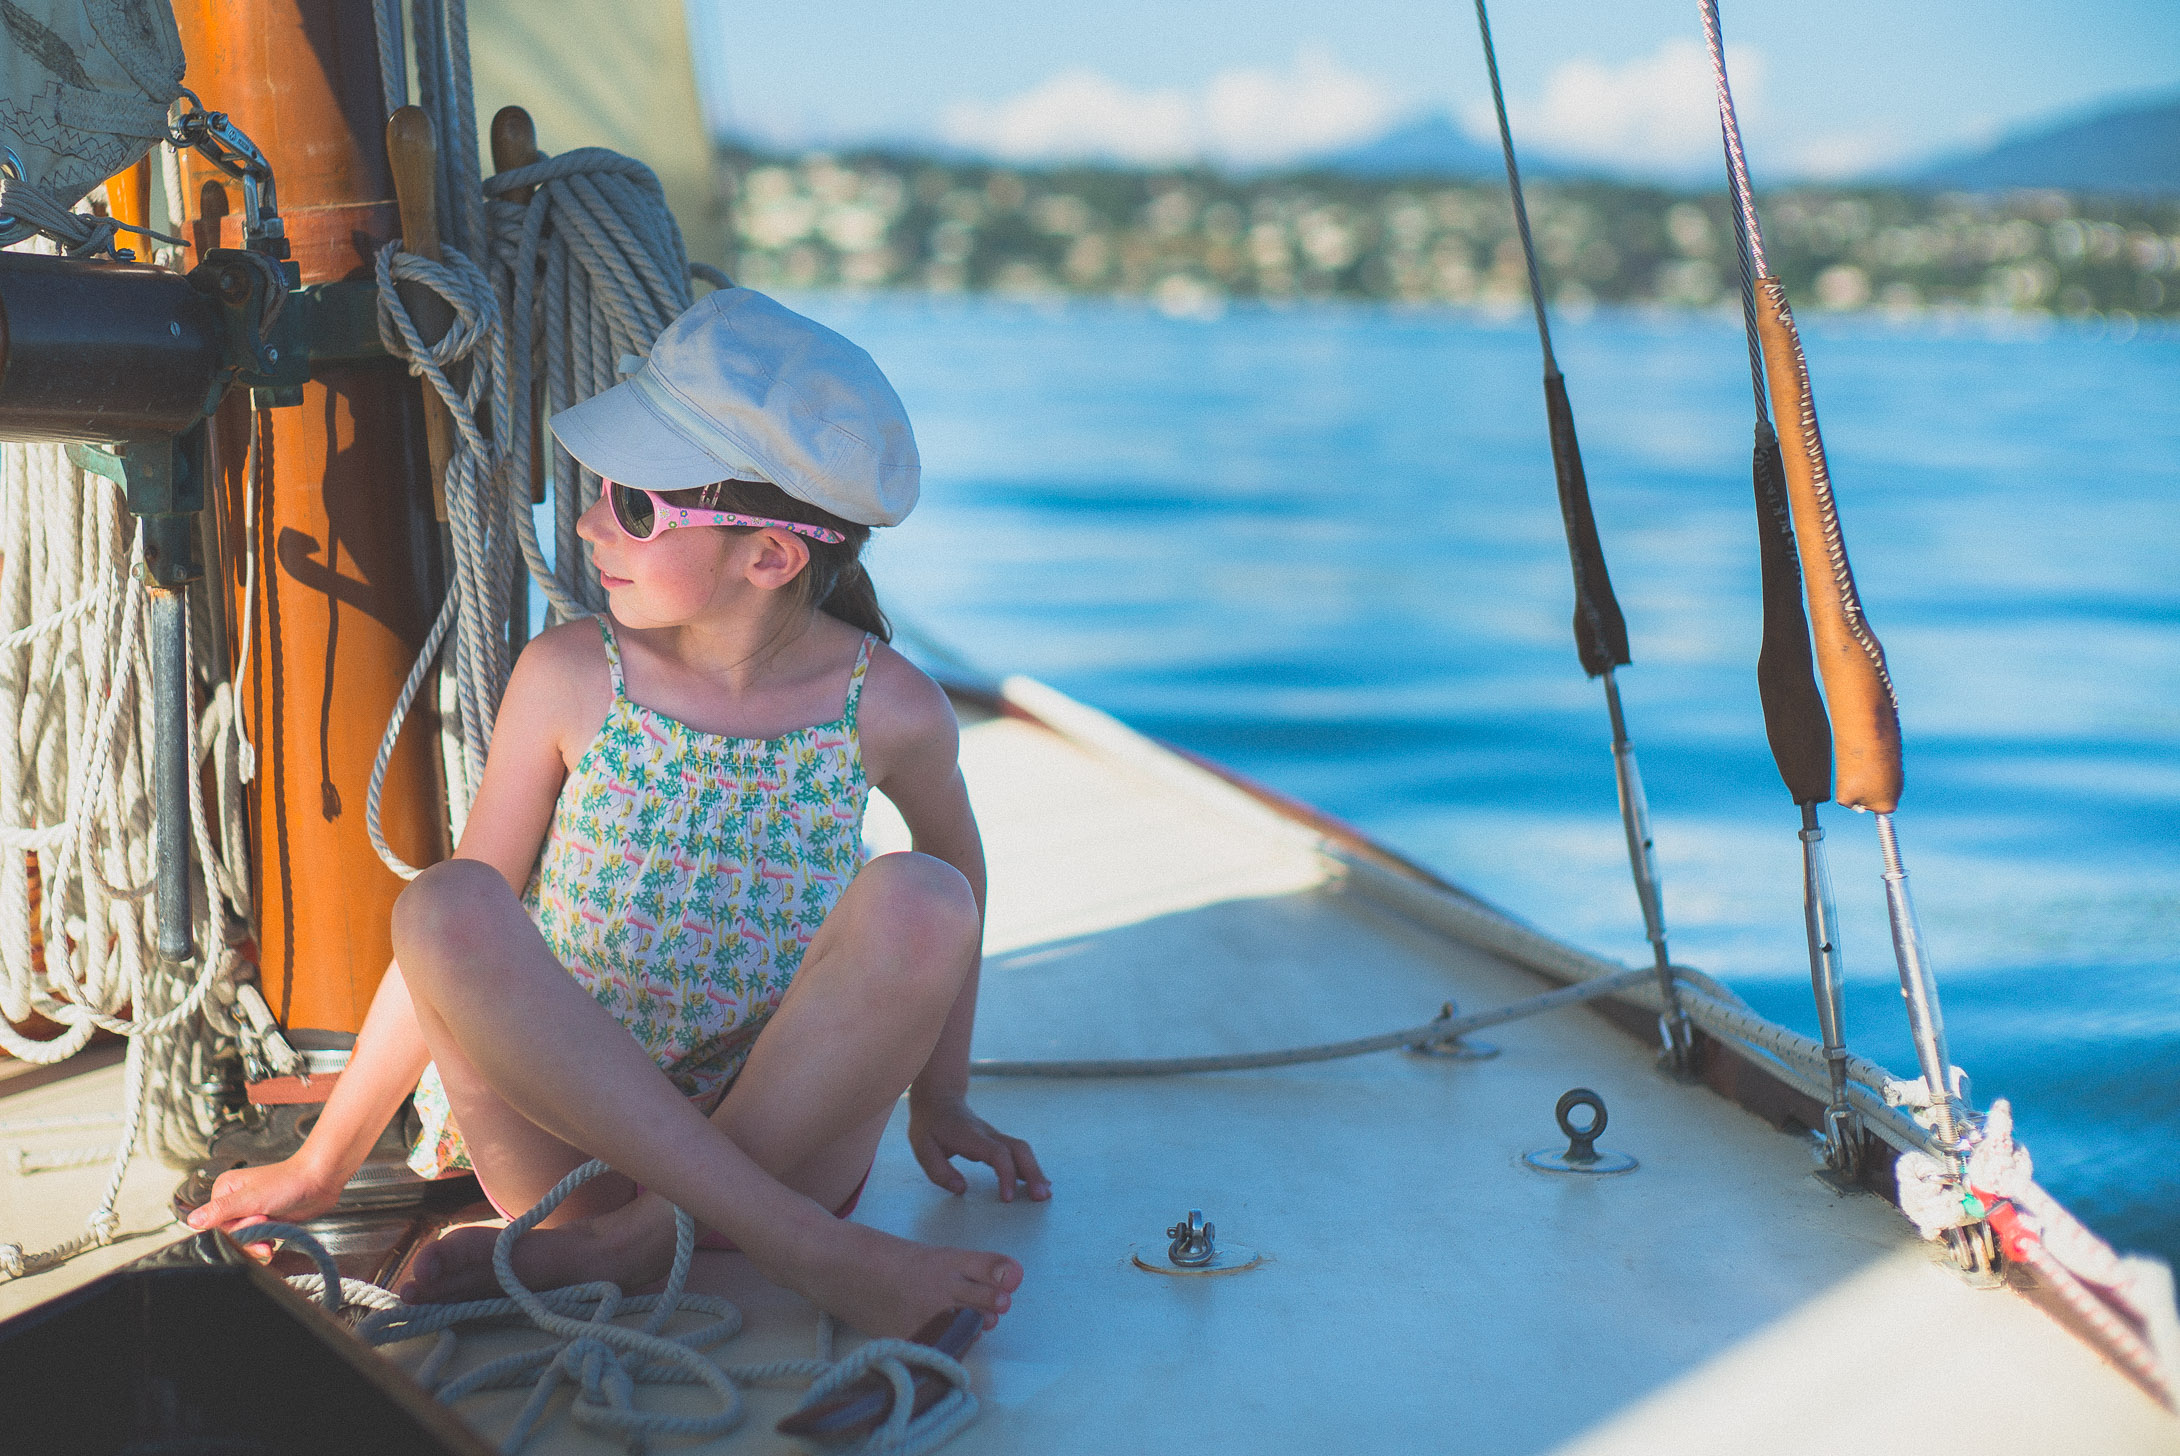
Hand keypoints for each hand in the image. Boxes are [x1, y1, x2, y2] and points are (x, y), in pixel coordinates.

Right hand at [184, 1154, 342, 1243]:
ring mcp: (250, 1212)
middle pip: (230, 1234)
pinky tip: (273, 1241)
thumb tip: (193, 1220)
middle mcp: (234, 1201)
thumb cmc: (288, 1181)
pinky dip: (264, 1244)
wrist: (319, 1181)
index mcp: (224, 1191)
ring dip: (257, 1243)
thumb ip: (221, 1210)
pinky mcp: (264, 1221)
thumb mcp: (251, 1198)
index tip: (253, 1222)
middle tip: (265, 1223)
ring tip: (271, 1235)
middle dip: (248, 1236)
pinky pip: (256, 1241)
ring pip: (243, 1240)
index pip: (215, 1224)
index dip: (234, 1230)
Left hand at [908, 1090, 1049, 1202]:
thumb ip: (939, 1171)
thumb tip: (961, 1189)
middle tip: (1041, 1198)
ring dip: (1035, 1171)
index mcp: (971, 1137)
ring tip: (1044, 1194)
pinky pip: (1018, 1153)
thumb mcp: (923, 1149)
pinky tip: (1037, 1183)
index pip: (998, 1154)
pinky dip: (1029, 1168)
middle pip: (1019, 1149)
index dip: (1007, 1175)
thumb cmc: (930, 1126)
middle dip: (1033, 1173)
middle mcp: (988, 1135)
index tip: (1007, 1198)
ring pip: (1023, 1150)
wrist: (939, 1100)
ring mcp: (995, 1136)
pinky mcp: (997, 1141)